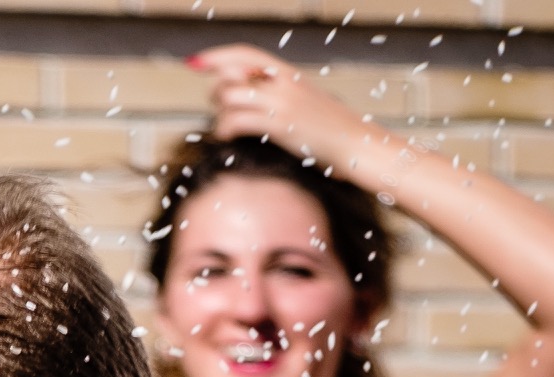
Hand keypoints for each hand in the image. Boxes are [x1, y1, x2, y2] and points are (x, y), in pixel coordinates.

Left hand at [190, 45, 368, 162]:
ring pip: (229, 97)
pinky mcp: (279, 126)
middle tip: (218, 107)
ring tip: (223, 126)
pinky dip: (223, 128)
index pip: (245, 54)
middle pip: (231, 75)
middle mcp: (283, 84)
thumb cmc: (334, 131)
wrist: (357, 144)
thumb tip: (256, 100)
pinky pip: (237, 121)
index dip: (217, 56)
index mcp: (289, 75)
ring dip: (218, 113)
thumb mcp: (308, 104)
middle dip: (216, 92)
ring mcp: (281, 104)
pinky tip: (225, 136)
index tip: (195, 62)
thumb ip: (282, 98)